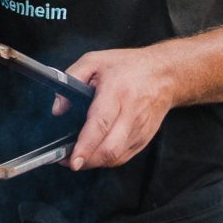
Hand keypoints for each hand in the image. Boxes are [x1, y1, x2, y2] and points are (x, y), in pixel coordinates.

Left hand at [64, 46, 184, 170]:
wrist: (165, 74)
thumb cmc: (128, 66)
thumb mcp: (94, 61)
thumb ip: (71, 78)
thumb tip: (58, 109)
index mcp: (117, 91)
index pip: (101, 124)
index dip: (85, 145)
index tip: (72, 160)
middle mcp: (132, 113)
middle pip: (109, 149)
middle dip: (86, 161)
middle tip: (67, 160)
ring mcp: (140, 129)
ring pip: (116, 157)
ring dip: (94, 162)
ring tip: (78, 156)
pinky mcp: (144, 139)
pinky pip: (122, 157)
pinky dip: (106, 160)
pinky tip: (95, 152)